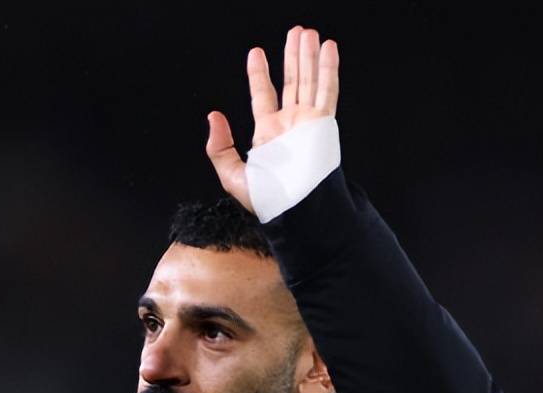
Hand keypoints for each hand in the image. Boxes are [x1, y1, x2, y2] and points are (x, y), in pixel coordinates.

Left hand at [206, 27, 338, 211]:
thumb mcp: (232, 175)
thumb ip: (219, 148)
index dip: (259, 74)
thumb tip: (213, 117)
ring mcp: (308, 122)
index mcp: (268, 134)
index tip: (255, 53)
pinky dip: (328, 69)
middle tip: (295, 32)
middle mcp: (290, 124)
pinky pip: (327, 91)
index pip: (263, 96)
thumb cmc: (266, 200)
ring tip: (308, 33)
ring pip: (309, 80)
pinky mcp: (323, 124)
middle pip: (291, 81)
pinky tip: (328, 49)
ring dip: (309, 56)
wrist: (294, 210)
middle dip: (292, 56)